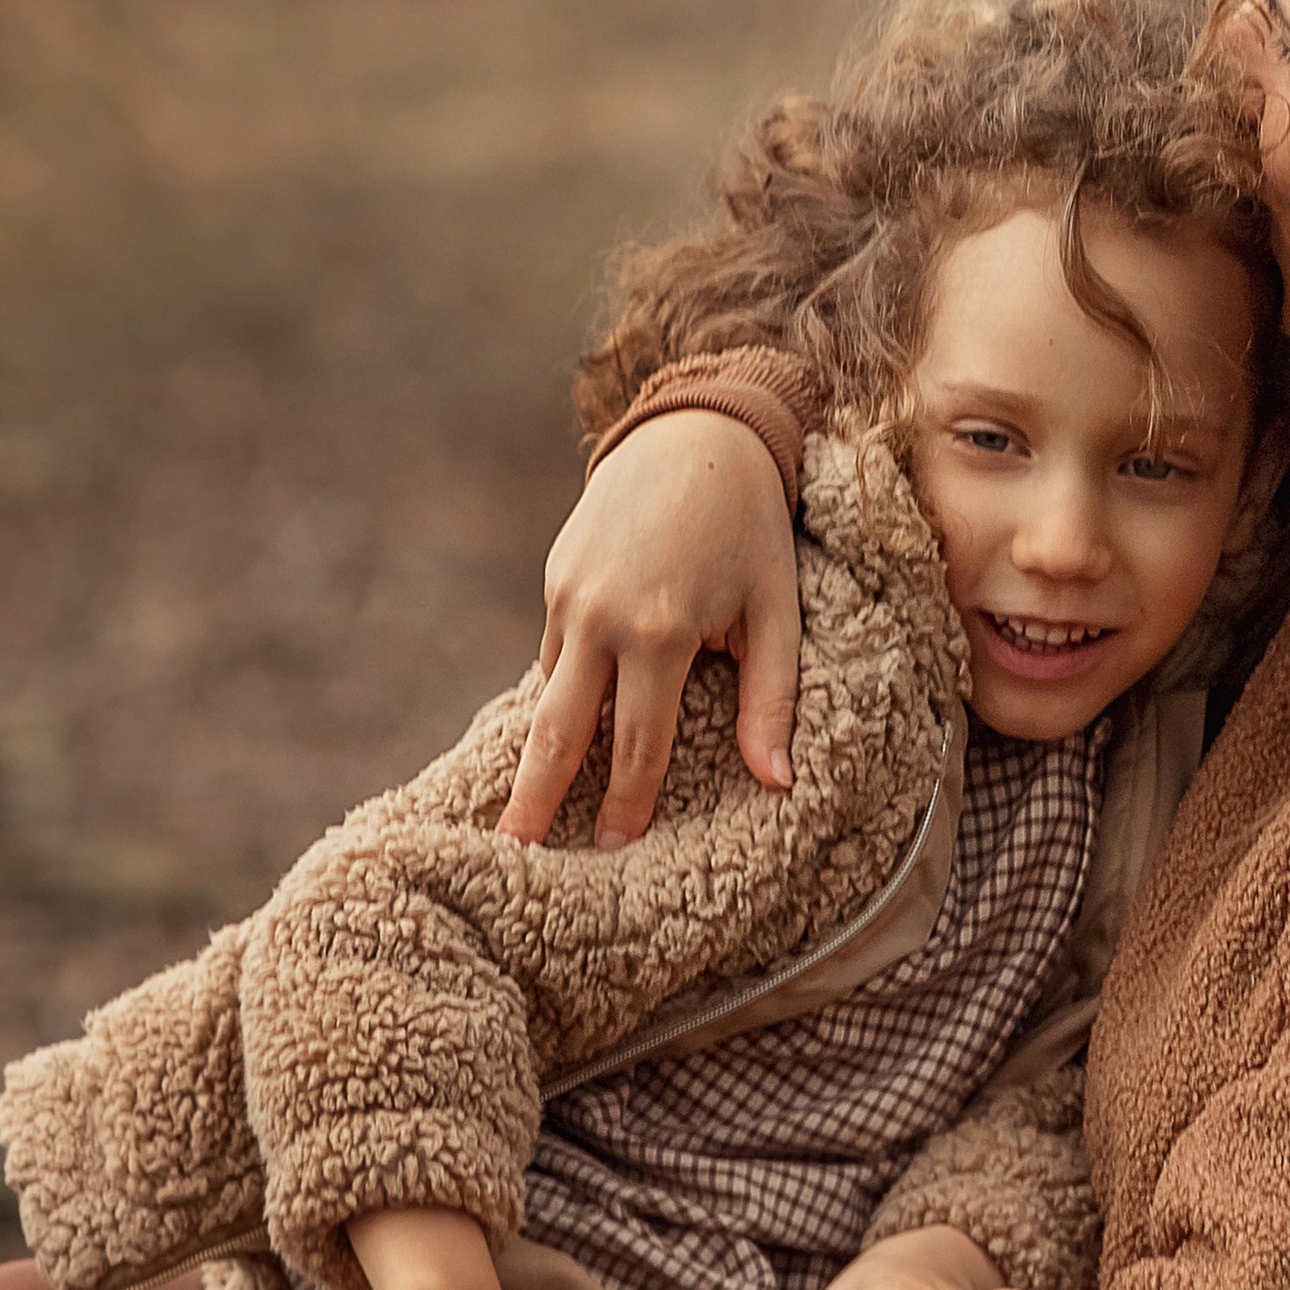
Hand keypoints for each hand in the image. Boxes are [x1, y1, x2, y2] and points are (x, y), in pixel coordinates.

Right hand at [501, 414, 801, 847]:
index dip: (626, 804)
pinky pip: (554, 654)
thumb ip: (772, 698)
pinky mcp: (555, 578)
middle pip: (558, 734)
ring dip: (541, 752)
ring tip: (528, 808)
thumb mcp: (776, 609)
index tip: (614, 851)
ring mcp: (567, 596)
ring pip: (552, 694)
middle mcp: (600, 618)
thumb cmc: (750, 527)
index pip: (636, 745)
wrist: (695, 433)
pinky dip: (561, 695)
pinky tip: (564, 733)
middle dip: (534, 800)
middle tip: (512, 857)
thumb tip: (777, 782)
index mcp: (658, 632)